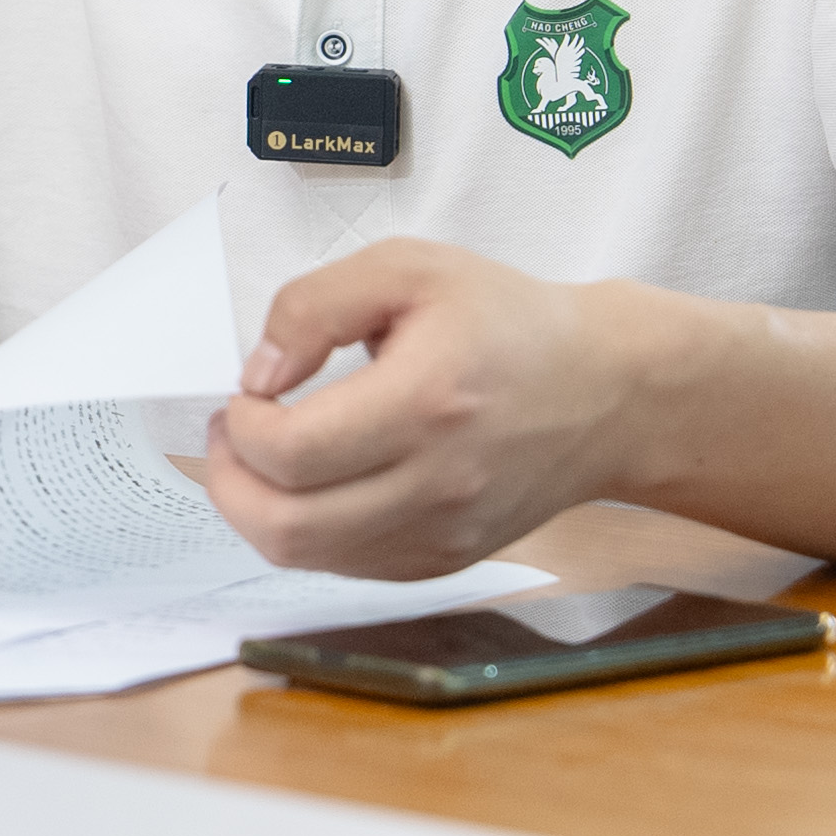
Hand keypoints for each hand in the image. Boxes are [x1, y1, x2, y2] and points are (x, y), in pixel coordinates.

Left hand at [204, 236, 633, 578]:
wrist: (605, 393)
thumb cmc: (508, 322)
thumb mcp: (410, 268)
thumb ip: (316, 306)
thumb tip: (261, 374)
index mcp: (425, 403)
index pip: (292, 453)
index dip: (242, 428)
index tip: (247, 394)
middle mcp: (436, 484)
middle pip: (287, 526)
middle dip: (229, 481)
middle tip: (232, 434)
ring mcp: (443, 534)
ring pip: (310, 558)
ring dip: (259, 512)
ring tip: (261, 458)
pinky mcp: (447, 560)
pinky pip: (348, 567)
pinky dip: (309, 533)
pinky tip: (312, 486)